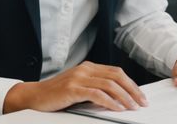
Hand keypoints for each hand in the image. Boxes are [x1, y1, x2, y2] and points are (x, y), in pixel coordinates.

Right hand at [2, 61, 146, 113]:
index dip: (131, 84)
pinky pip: (97, 94)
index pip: (116, 72)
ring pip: (110, 85)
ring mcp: (79, 77)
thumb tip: (118, 97)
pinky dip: (111, 102)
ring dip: (125, 97)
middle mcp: (85, 69)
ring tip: (133, 107)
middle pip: (117, 76)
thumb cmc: (56, 94)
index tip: (140, 95)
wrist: (34, 96)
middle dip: (132, 90)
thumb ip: (95, 88)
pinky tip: (117, 108)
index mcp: (88, 67)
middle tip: (142, 102)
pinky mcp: (73, 88)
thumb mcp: (79, 87)